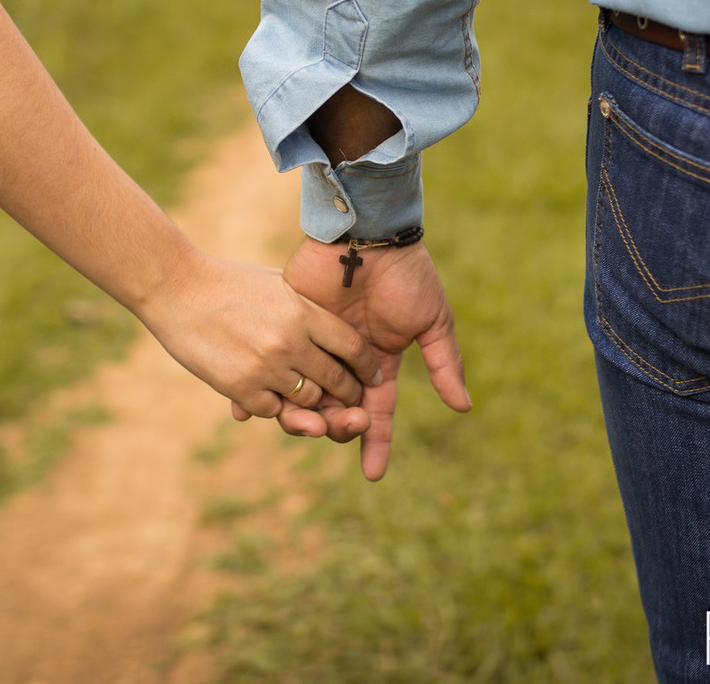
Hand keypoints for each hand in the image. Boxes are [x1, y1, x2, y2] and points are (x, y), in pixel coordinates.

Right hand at [137, 250, 381, 418]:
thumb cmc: (227, 281)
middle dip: (348, 393)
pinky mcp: (239, 386)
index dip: (366, 365)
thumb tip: (335, 324)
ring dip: (312, 404)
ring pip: (308, 401)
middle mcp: (290, 341)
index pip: (352, 346)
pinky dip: (275, 407)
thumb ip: (306, 305)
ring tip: (314, 403)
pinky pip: (273, 411)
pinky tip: (270, 396)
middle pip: (337, 380)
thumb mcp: (276, 283)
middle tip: (351, 400)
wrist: (175, 288)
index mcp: (303, 311)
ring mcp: (265, 366)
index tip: (370, 373)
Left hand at [236, 236, 469, 480]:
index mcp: (376, 361)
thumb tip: (463, 407)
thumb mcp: (432, 320)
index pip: (375, 412)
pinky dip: (253, 389)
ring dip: (298, 417)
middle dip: (338, 428)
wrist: (368, 234)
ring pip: (299, 396)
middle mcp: (341, 360)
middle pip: (334, 410)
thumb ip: (443, 363)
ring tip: (300, 425)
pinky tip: (246, 409)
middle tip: (339, 429)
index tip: (372, 474)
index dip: (375, 442)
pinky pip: (266, 365)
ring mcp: (311, 345)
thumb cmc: (406, 274)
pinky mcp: (284, 327)